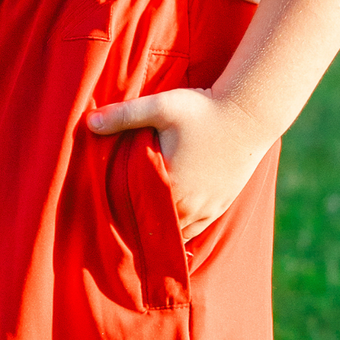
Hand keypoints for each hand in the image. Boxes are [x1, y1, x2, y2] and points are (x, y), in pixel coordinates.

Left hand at [87, 87, 266, 240]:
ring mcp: (208, 208)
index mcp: (169, 186)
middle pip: (157, 230)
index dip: (122, 220)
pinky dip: (183, 230)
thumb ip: (123, 115)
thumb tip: (88, 121)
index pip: (138, 217)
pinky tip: (171, 226)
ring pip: (178, 234)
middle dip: (139, 227)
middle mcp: (189, 204)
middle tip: (120, 228)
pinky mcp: (222, 204)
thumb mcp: (160, 106)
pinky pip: (198, 229)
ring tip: (144, 228)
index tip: (106, 220)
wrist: (251, 111)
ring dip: (163, 230)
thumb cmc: (204, 108)